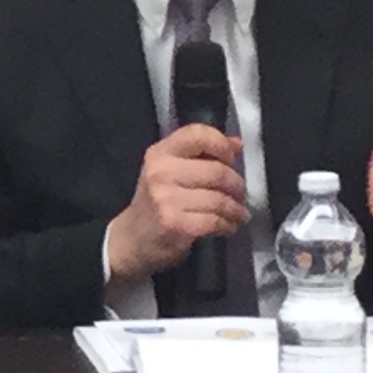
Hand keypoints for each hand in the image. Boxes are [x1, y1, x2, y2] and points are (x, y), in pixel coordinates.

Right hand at [103, 124, 249, 283]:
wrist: (133, 237)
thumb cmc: (156, 201)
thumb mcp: (171, 170)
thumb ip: (201, 154)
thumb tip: (236, 144)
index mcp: (160, 153)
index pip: (197, 134)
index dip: (221, 144)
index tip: (231, 158)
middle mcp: (160, 172)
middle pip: (216, 171)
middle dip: (236, 185)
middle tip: (239, 194)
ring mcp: (166, 198)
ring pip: (219, 198)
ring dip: (235, 208)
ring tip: (237, 213)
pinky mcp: (174, 223)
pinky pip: (214, 220)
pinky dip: (227, 224)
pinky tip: (228, 226)